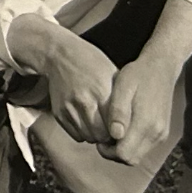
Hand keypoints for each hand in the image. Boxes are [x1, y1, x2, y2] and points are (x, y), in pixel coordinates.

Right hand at [13, 15, 118, 145]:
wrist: (59, 54)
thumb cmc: (91, 62)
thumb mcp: (112, 74)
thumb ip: (120, 98)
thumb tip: (132, 121)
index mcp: (102, 92)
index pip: (116, 126)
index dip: (121, 130)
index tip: (122, 128)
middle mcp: (85, 102)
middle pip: (101, 136)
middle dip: (108, 136)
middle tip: (111, 128)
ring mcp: (70, 108)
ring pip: (88, 137)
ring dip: (95, 135)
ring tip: (99, 124)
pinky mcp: (59, 112)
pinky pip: (76, 135)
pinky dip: (83, 132)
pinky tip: (86, 121)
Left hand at [102, 52, 182, 167]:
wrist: (161, 68)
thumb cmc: (138, 75)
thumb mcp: (123, 87)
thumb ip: (118, 111)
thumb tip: (114, 135)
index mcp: (145, 123)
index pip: (124, 154)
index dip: (107, 150)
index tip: (98, 138)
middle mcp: (156, 133)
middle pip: (131, 159)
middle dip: (113, 153)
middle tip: (102, 137)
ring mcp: (161, 134)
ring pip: (138, 156)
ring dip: (122, 150)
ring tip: (111, 131)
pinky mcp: (162, 132)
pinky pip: (144, 148)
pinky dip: (131, 145)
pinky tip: (123, 129)